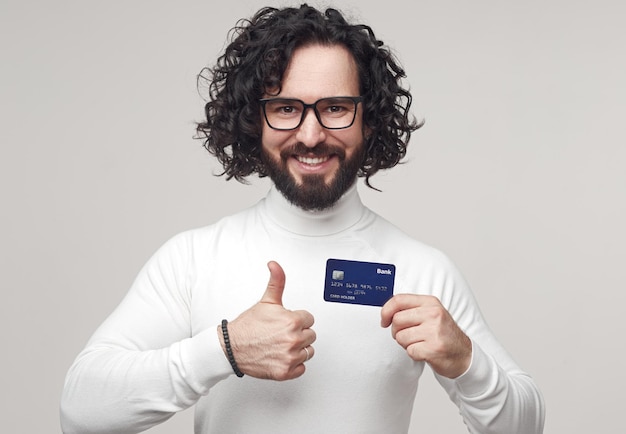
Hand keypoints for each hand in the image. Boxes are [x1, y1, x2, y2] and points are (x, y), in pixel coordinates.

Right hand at [219, 261, 315, 379]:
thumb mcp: (266, 301)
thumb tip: (275, 265)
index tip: (285, 322)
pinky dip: (293, 364)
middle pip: (310, 335)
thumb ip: (276, 281)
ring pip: (308, 352)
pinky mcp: (285, 372)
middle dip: (298, 333)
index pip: (309, 319)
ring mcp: (290, 357)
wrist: (231, 347)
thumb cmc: (248, 326)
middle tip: (281, 333)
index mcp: (292, 321)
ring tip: (281, 344)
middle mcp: (293, 340)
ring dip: (298, 349)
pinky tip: (281, 356)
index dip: (297, 319)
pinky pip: (301, 368)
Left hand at [380, 294, 471, 378]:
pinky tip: (425, 352)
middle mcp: (433, 314)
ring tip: (419, 343)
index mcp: (430, 302)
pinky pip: (410, 351)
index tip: (384, 320)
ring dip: (406, 344)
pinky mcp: (434, 348)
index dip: (386, 311)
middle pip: (397, 320)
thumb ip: (411, 309)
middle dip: (397, 331)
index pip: (399, 300)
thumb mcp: (431, 314)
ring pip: (401, 337)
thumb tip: (386, 312)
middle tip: (408, 336)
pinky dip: (414, 354)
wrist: (464, 355)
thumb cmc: (443, 334)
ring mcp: (434, 331)